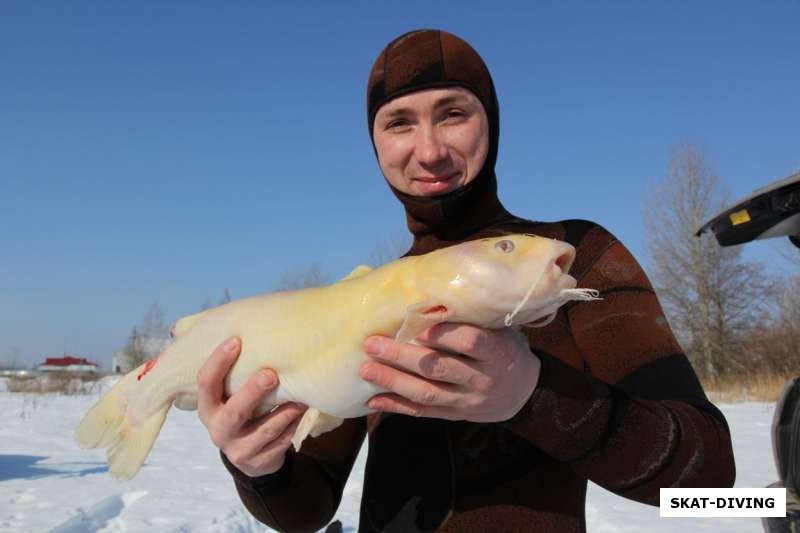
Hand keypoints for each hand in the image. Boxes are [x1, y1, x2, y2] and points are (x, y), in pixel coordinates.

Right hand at [197, 337, 307, 476]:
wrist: (251, 456)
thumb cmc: (243, 410)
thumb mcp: (230, 394)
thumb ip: (234, 369)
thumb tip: (248, 321)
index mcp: (208, 407)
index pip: (205, 383)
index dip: (218, 362)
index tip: (236, 340)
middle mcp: (218, 429)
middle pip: (233, 412)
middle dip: (252, 393)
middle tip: (271, 374)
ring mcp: (238, 449)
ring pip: (263, 431)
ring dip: (283, 413)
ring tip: (300, 398)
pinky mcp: (258, 463)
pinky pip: (279, 444)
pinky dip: (292, 428)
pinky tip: (301, 414)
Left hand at [359, 324, 539, 422]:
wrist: (524, 392)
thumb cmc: (504, 348)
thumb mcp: (498, 329)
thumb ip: (468, 319)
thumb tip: (426, 297)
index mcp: (496, 352)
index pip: (468, 341)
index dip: (442, 333)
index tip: (414, 323)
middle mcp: (481, 379)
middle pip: (439, 368)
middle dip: (402, 356)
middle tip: (372, 343)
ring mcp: (467, 400)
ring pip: (427, 393)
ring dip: (393, 381)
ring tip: (365, 369)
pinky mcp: (455, 415)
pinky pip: (423, 412)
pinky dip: (396, 406)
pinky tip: (372, 399)